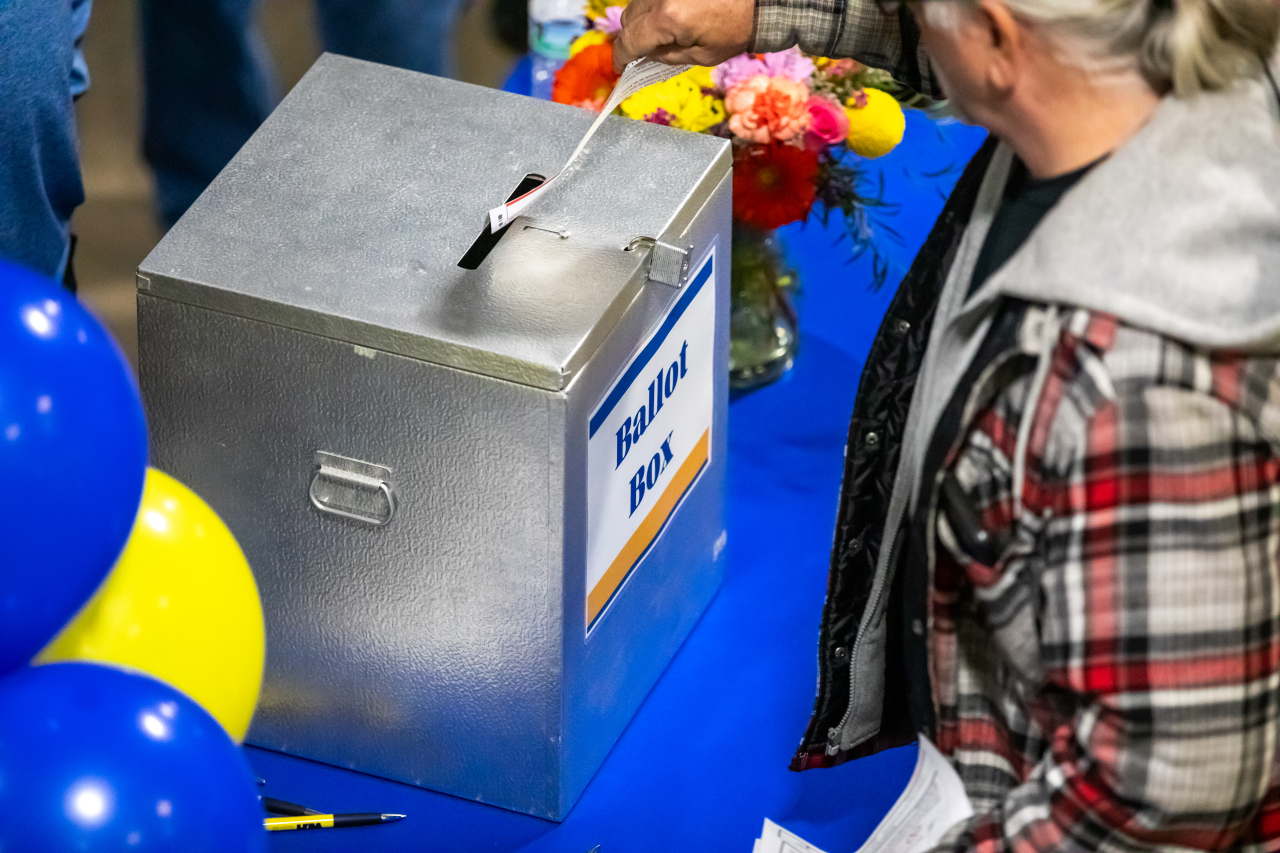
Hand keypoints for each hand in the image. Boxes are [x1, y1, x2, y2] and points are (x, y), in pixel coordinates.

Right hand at [612, 0, 754, 71]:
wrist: (758, 1)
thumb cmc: (735, 30)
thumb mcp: (701, 56)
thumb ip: (667, 56)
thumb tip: (645, 56)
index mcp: (667, 19)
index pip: (629, 40)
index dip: (621, 57)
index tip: (621, 67)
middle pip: (628, 19)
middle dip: (632, 38)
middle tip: (642, 54)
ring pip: (637, 4)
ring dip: (641, 21)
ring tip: (661, 34)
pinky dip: (653, 8)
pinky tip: (670, 17)